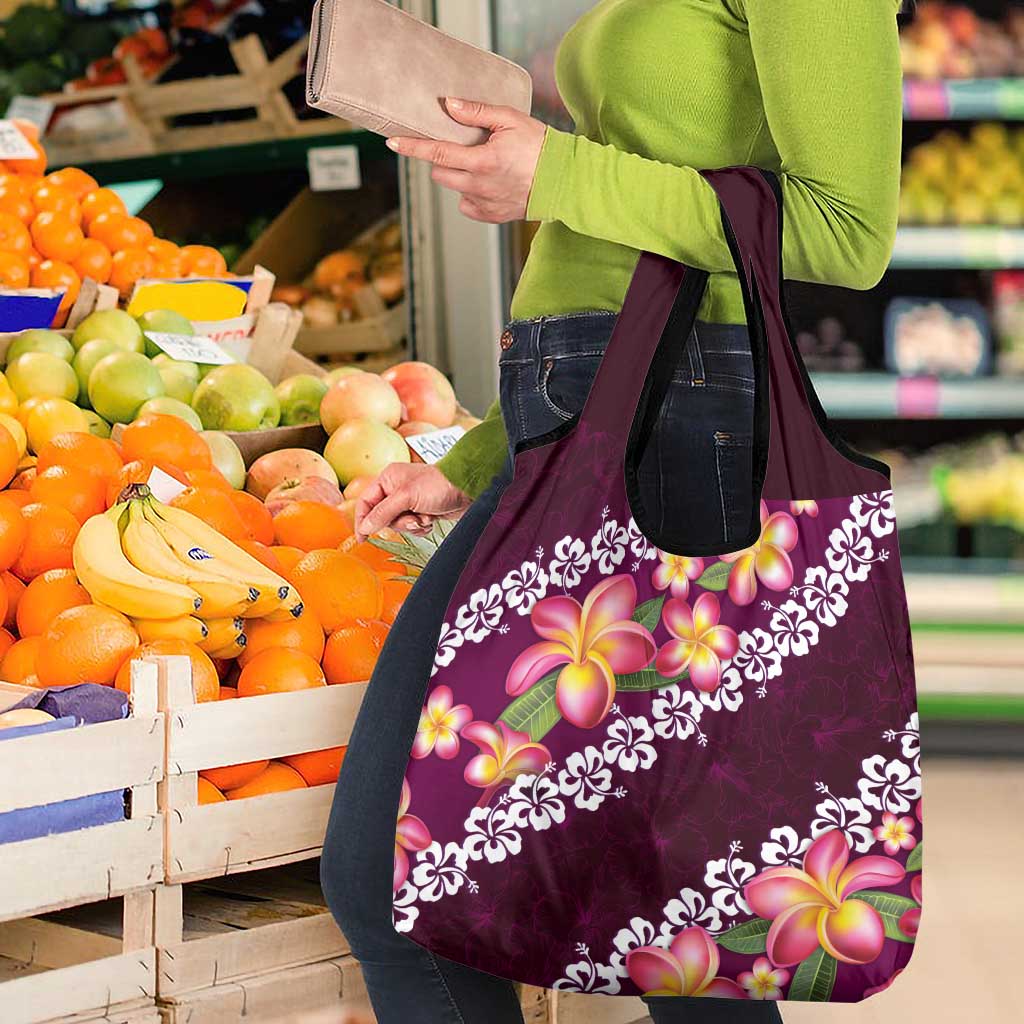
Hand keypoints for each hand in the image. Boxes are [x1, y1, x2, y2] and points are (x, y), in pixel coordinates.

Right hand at [354, 463, 471, 538]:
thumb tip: (365, 527)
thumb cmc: (438, 485)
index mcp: (388, 479)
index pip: (365, 502)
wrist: (467, 489)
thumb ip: (383, 512)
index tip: (362, 538)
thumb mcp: (406, 497)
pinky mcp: (421, 511)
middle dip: (399, 522)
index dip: (362, 520)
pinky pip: (412, 527)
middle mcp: (396, 489)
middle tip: (413, 519)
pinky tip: (431, 519)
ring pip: (398, 524)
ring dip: (412, 525)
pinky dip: (421, 527)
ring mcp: (409, 501)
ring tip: (425, 517)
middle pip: (382, 517)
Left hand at [386, 97, 545, 222]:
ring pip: (454, 188)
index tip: (393, 143)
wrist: (564, 181)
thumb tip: (448, 105)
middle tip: (460, 147)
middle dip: (442, 159)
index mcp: (482, 161)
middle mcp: (479, 186)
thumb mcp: (510, 119)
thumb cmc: (540, 146)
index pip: (437, 153)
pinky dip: (471, 193)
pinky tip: (488, 183)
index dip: (412, 147)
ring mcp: (484, 204)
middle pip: (440, 173)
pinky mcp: (491, 216)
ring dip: (458, 175)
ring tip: (481, 164)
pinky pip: (467, 204)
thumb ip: (476, 112)